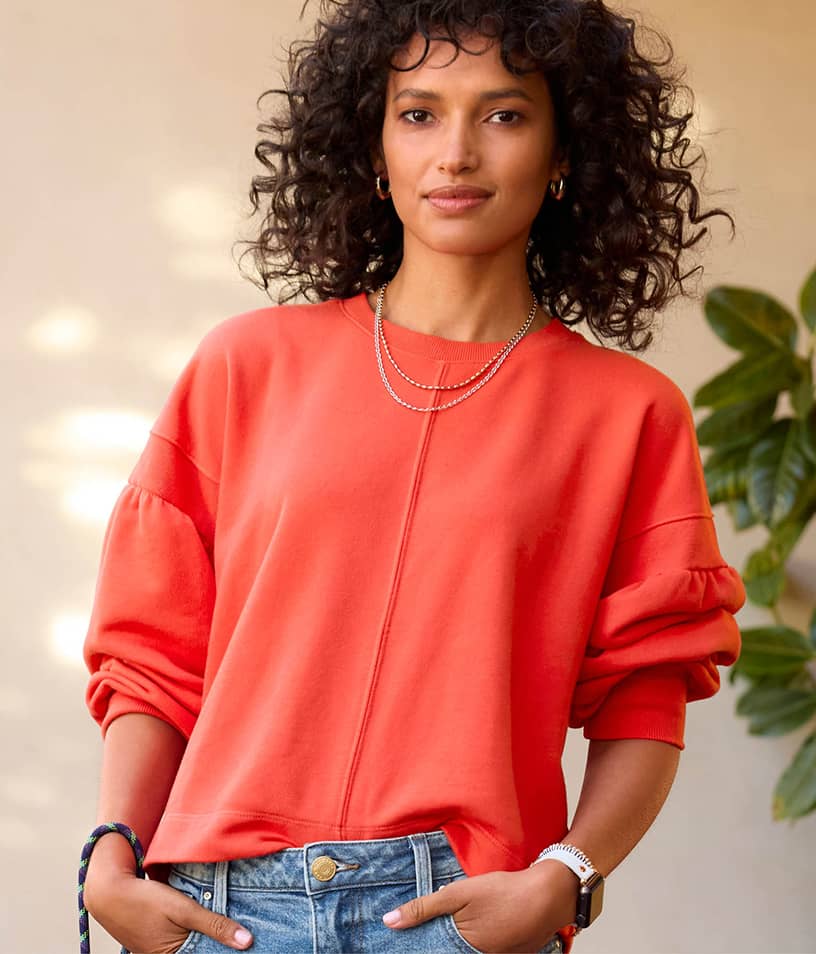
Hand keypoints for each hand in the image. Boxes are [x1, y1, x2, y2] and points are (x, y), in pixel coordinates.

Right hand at [84, 847, 253, 953]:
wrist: (109, 891)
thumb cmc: (145, 900)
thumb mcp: (184, 909)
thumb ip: (215, 925)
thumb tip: (247, 941)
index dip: (224, 949)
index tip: (244, 943)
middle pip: (200, 951)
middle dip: (217, 943)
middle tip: (238, 931)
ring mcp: (157, 952)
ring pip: (191, 945)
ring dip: (205, 935)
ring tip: (224, 924)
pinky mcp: (153, 941)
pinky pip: (180, 940)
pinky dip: (192, 932)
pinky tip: (202, 920)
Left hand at [381, 860, 576, 953]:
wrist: (550, 895)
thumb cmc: (504, 892)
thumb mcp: (459, 893)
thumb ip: (425, 907)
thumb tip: (389, 921)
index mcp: (464, 949)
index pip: (433, 950)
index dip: (421, 942)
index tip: (403, 940)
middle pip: (452, 949)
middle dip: (439, 940)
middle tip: (429, 928)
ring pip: (470, 949)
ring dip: (459, 940)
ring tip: (458, 923)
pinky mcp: (514, 953)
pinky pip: (488, 949)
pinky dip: (479, 940)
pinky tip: (484, 923)